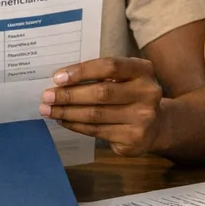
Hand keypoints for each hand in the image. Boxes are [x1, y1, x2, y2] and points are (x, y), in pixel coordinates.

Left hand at [41, 57, 162, 155]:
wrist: (158, 125)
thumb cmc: (131, 94)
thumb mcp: (125, 77)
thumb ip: (102, 75)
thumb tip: (61, 80)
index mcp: (144, 70)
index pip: (110, 66)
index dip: (82, 71)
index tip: (58, 77)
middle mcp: (148, 93)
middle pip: (101, 93)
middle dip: (69, 95)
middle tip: (47, 96)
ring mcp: (143, 118)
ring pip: (96, 115)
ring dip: (67, 112)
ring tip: (49, 110)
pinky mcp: (134, 139)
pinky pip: (97, 131)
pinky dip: (76, 125)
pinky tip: (63, 120)